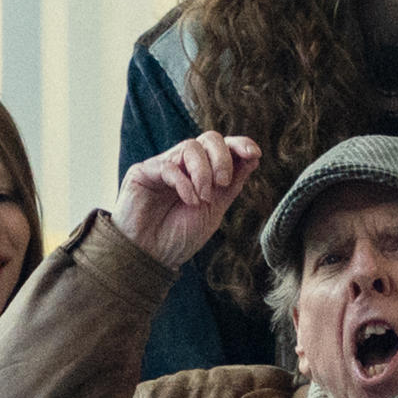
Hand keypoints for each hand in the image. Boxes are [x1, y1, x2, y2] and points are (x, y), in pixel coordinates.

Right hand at [112, 132, 261, 270]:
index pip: (222, 147)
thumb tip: (253, 158)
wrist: (151, 258)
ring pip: (190, 147)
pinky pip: (168, 166)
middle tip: (223, 183)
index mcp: (202, 172)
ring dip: (203, 172)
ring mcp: (163, 166)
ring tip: (204, 199)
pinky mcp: (143, 172)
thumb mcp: (214, 211)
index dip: (239, 144)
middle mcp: (183, 165)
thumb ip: (231, 185)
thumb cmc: (179, 238)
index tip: (254, 153)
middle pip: (208, 139)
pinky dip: (184, 183)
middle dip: (222, 158)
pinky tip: (190, 201)